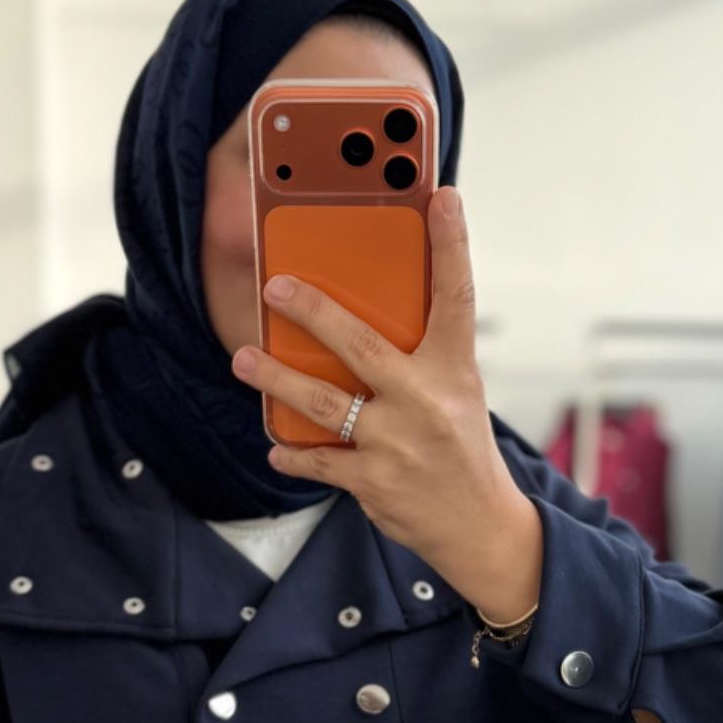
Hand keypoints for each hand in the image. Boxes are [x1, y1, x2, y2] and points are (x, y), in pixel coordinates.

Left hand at [233, 187, 544, 624]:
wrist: (479, 526)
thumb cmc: (461, 449)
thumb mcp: (456, 393)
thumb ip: (419, 357)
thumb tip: (358, 321)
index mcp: (454, 370)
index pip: (456, 296)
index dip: (451, 243)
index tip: (442, 196)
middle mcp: (426, 401)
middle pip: (361, 344)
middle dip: (313, 312)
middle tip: (274, 287)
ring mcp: (397, 443)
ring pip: (323, 403)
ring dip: (276, 381)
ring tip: (243, 361)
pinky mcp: (373, 481)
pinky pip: (318, 458)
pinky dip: (293, 450)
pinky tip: (275, 442)